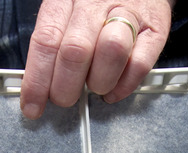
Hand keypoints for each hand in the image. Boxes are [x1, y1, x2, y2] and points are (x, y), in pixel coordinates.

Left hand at [20, 0, 174, 118]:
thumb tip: (36, 88)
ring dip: (99, 82)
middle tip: (65, 97)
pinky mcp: (154, 28)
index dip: (37, 80)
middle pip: (76, 50)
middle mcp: (95, 2)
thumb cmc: (97, 4)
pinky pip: (139, 63)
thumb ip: (52, 46)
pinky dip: (124, 86)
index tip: (32, 106)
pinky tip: (114, 89)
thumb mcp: (67, 14)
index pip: (45, 41)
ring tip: (95, 87)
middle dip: (66, 88)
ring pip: (111, 51)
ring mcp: (128, 12)